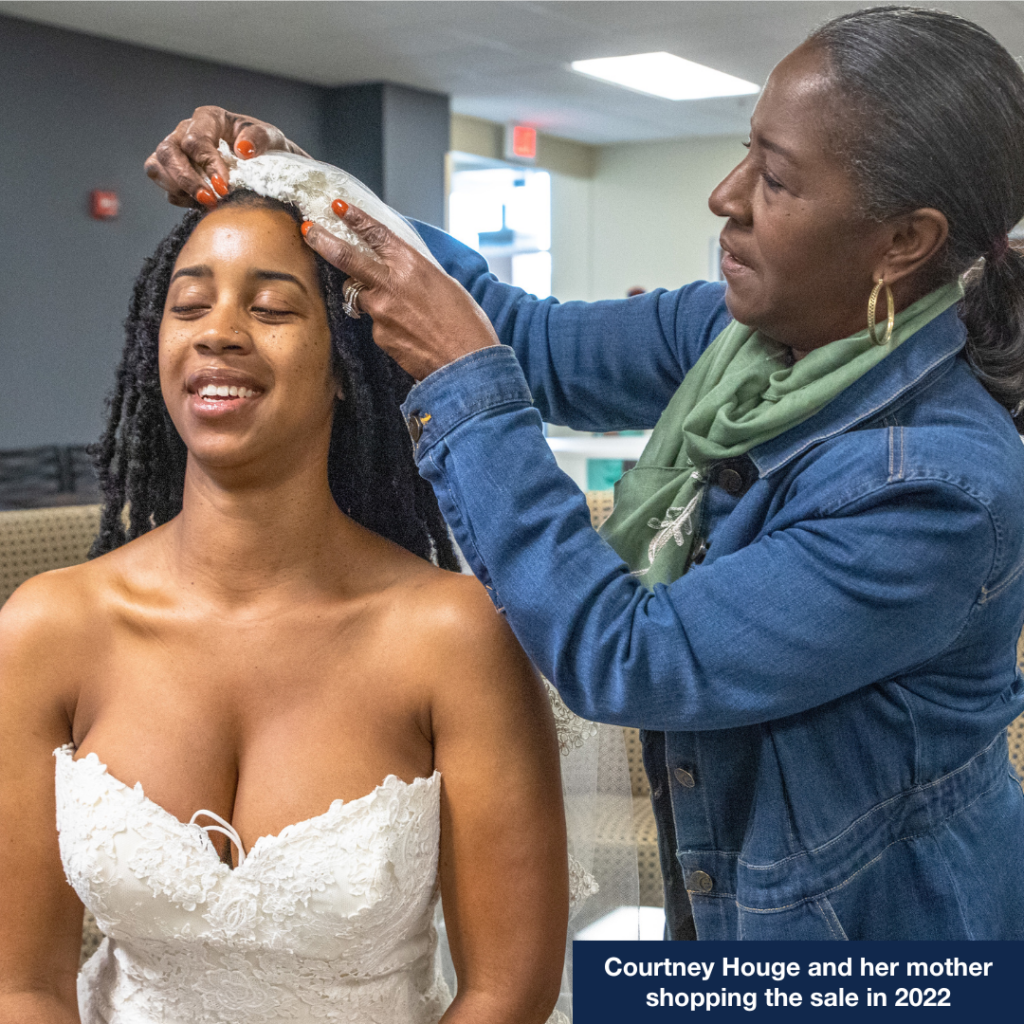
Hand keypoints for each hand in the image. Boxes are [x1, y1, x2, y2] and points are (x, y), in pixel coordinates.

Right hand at [144, 106, 306, 207]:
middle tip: (210, 200)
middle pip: (168, 152)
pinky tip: (202, 204)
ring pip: (157, 167)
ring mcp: (177, 152)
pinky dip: (180, 198)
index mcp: (209, 119)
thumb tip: (243, 149)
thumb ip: (259, 138)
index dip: (207, 163)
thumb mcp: (272, 138)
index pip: (195, 139)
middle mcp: (186, 131)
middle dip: (187, 179)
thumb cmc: (267, 148)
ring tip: (205, 203)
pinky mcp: (175, 174)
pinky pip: (166, 186)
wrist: (269, 166)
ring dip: (178, 188)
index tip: (224, 186)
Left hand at [302, 201, 498, 380]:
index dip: (354, 218)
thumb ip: (417, 275)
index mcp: (412, 265)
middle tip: (307, 230)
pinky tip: (411, 334)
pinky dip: (389, 325)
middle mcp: (391, 285)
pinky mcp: (379, 336)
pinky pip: (376, 324)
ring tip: (404, 311)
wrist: (467, 365)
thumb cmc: (467, 325)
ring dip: (372, 296)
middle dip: (323, 241)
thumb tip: (401, 272)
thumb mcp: (446, 285)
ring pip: (363, 295)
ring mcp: (381, 312)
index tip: (337, 206)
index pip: (376, 234)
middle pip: (346, 258)